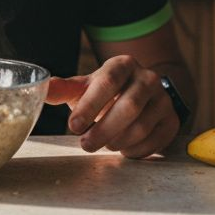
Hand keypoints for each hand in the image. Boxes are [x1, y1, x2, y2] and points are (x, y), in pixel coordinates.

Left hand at [45, 56, 179, 157]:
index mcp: (123, 65)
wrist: (139, 96)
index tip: (73, 126)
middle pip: (129, 106)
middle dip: (104, 129)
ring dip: (118, 141)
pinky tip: (122, 148)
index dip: (90, 105)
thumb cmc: (105, 93)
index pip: (108, 82)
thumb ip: (64, 89)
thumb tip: (42, 88)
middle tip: (85, 145)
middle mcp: (148, 78)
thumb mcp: (85, 87)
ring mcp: (164, 99)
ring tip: (104, 145)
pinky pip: (154, 141)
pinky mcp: (172, 120)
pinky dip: (134, 150)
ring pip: (142, 126)